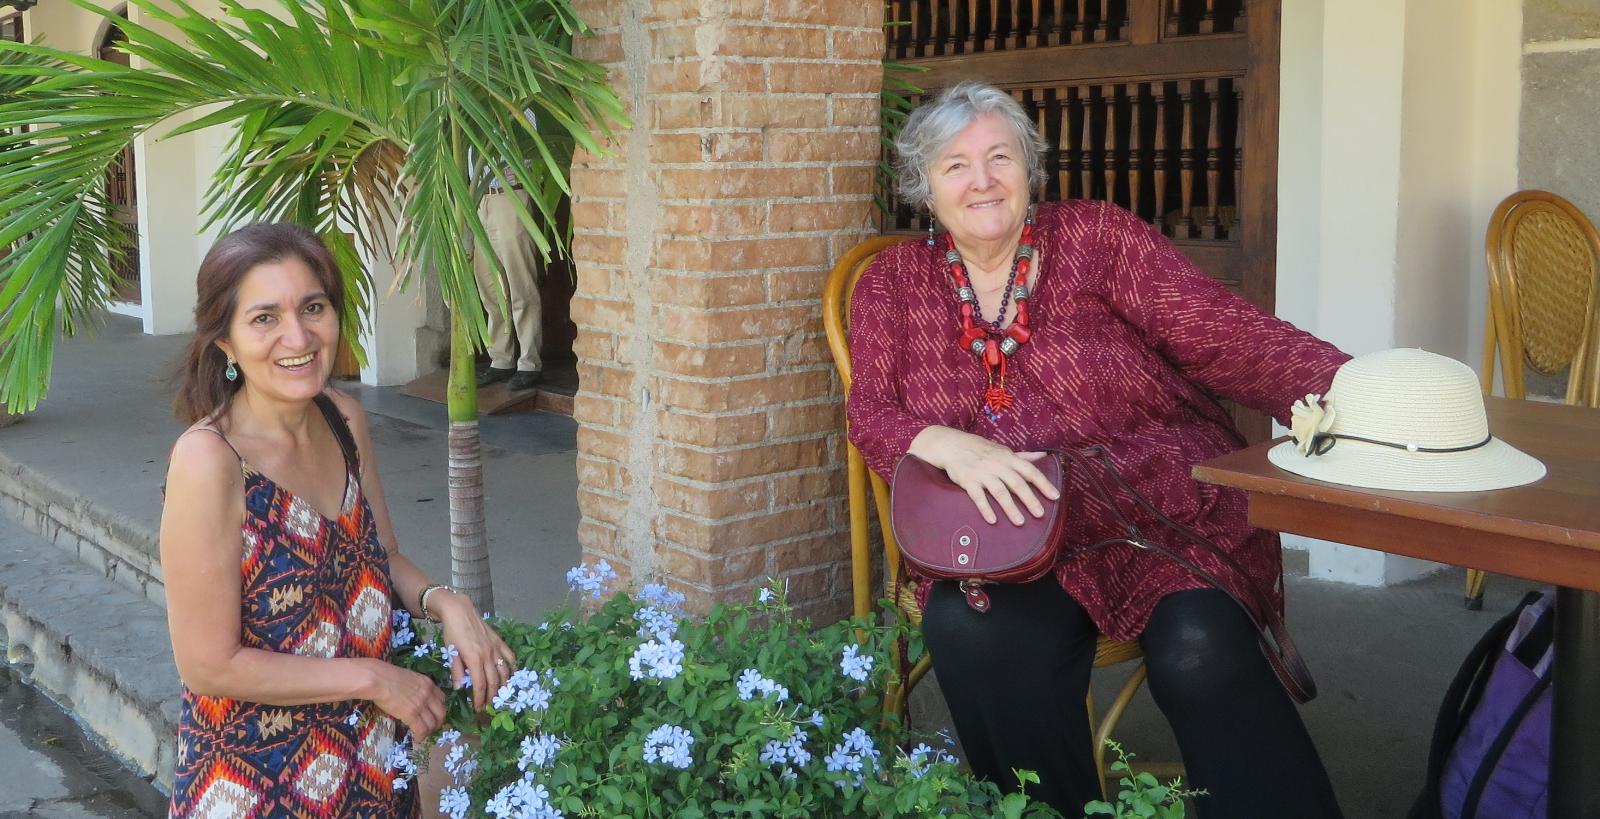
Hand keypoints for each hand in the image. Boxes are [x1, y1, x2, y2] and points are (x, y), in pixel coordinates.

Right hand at [366, 661, 446, 739]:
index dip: (439, 708)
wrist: (379, 679)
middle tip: (432, 727)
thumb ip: (416, 687)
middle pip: (441, 713)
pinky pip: (421, 729)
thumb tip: (413, 696)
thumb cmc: (387, 676)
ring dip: (429, 731)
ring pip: (432, 723)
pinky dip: (420, 736)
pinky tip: (416, 739)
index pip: (442, 699)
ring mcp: (421, 705)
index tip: (434, 714)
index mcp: (428, 684)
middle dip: (438, 722)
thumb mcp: (409, 678)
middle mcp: (428, 694)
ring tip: (422, 735)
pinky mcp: (411, 715)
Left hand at [433, 590, 517, 709]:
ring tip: (499, 694)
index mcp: (474, 659)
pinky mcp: (499, 642)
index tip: (478, 708)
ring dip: (503, 685)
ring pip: (504, 671)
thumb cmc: (452, 632)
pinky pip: (510, 657)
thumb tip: (460, 688)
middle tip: (487, 705)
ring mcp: (496, 648)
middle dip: (491, 696)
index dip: (480, 698)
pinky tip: (510, 675)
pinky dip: (512, 667)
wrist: (460, 611)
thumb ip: (457, 671)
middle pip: (494, 681)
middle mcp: (488, 655)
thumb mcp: (451, 653)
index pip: (480, 685)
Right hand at [908, 426, 1059, 525]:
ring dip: (1010, 507)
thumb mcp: (1003, 450)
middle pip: (1016, 483)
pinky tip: (993, 520)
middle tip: (1040, 514)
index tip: (1055, 496)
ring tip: (1019, 522)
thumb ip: (1023, 456)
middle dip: (1029, 499)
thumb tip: (1044, 457)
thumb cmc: (981, 449)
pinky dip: (985, 508)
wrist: (952, 445)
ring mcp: (982, 473)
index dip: (1043, 483)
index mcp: (1008, 457)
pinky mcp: (968, 481)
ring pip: (999, 491)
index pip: (1029, 470)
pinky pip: (978, 496)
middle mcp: (997, 464)